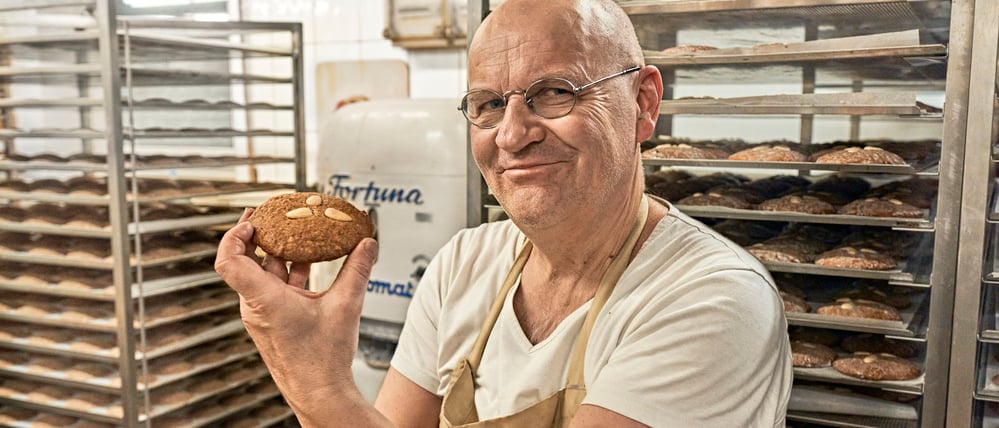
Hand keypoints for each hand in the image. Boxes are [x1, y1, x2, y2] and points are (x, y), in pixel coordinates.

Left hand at [215, 208, 378, 416]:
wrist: (321, 393)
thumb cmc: (324, 359)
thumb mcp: (347, 305)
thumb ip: (358, 269)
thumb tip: (367, 244)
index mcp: (264, 300)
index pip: (229, 260)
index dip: (234, 234)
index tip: (252, 219)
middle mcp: (256, 307)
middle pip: (247, 261)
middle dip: (261, 235)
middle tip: (272, 215)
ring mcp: (263, 315)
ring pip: (264, 274)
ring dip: (280, 253)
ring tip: (297, 234)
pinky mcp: (274, 322)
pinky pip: (275, 288)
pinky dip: (289, 272)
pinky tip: (311, 263)